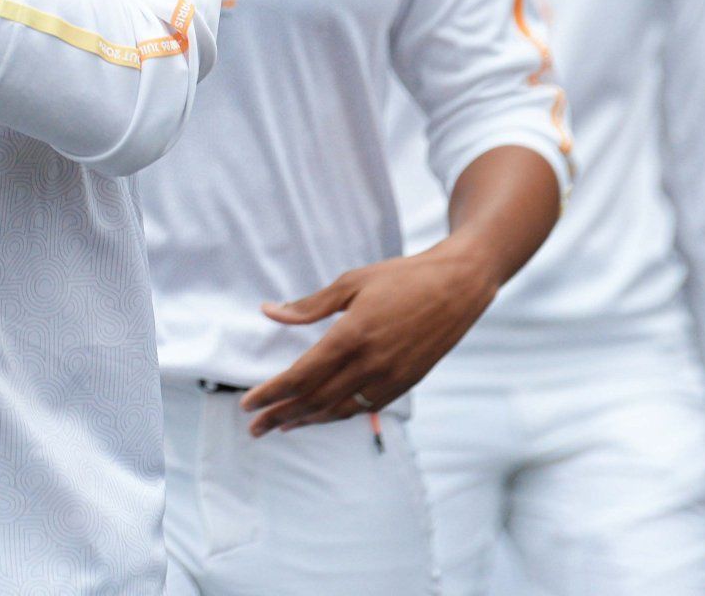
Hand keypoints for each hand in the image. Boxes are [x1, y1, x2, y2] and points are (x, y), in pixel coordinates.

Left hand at [243, 240, 500, 437]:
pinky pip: (364, 408)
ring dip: (307, 420)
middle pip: (316, 399)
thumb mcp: (351, 282)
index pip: (302, 375)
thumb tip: (269, 312)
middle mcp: (370, 364)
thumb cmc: (400, 278)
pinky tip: (320, 415)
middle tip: (254, 427)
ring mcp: (390, 379)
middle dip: (281, 415)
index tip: (248, 404)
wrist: (456, 289)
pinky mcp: (404, 384)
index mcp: (352, 336)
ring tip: (281, 426)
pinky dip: (337, 415)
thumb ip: (309, 305)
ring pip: (340, 410)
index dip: (273, 392)